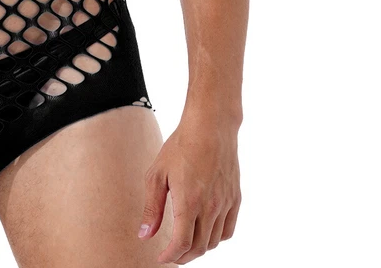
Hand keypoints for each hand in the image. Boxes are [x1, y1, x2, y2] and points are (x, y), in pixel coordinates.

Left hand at [137, 110, 240, 263]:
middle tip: (171, 254)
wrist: (210, 126)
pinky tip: (205, 231)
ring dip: (198, 248)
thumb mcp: (157, 174)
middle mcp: (210, 207)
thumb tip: (145, 235)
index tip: (161, 258)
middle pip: (198, 247)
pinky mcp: (235, 198)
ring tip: (185, 243)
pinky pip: (228, 230)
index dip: (170, 256)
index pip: (182, 243)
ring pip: (214, 241)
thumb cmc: (180, 146)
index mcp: (189, 202)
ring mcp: (226, 203)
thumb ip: (152, 208)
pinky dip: (216, 238)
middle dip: (183, 256)